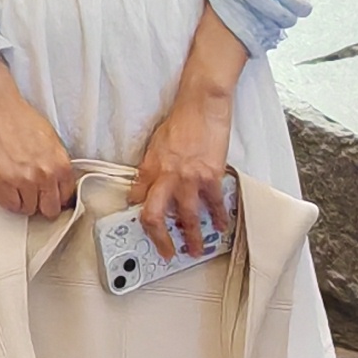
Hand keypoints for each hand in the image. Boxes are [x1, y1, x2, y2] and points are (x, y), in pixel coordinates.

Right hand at [0, 64, 77, 221]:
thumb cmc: (22, 118)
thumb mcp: (52, 140)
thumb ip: (57, 164)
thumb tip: (57, 182)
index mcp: (61, 164)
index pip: (67, 197)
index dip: (58, 198)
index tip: (51, 196)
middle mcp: (46, 174)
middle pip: (50, 210)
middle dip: (43, 204)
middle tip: (35, 196)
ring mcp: (25, 179)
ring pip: (29, 210)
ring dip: (24, 202)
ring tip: (19, 189)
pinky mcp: (4, 180)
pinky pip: (10, 204)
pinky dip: (8, 201)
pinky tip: (8, 190)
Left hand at [132, 82, 237, 261]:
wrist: (201, 106)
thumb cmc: (181, 122)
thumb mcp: (155, 145)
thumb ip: (151, 169)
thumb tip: (146, 189)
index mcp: (150, 167)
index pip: (137, 199)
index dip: (139, 217)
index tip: (145, 229)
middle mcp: (166, 176)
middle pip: (155, 217)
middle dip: (160, 240)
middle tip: (167, 252)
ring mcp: (189, 179)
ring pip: (187, 219)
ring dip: (193, 238)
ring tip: (196, 249)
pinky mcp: (211, 177)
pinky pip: (214, 206)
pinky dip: (218, 219)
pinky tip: (220, 227)